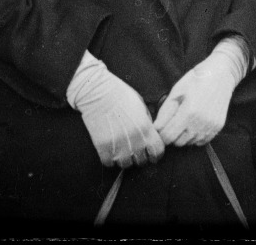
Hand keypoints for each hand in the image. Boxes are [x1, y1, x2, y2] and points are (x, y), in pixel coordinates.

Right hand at [66, 52, 163, 168]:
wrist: (97, 92)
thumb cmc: (121, 95)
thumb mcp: (141, 107)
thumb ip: (147, 124)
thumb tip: (151, 137)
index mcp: (146, 128)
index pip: (157, 152)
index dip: (155, 155)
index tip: (152, 154)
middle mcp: (134, 139)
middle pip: (141, 161)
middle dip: (140, 157)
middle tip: (135, 151)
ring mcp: (118, 145)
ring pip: (126, 164)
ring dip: (125, 159)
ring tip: (122, 149)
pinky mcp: (102, 147)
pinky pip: (109, 163)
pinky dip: (110, 159)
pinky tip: (110, 150)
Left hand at [154, 38, 247, 147]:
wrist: (221, 74)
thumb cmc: (196, 79)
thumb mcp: (177, 91)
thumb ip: (165, 112)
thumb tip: (155, 128)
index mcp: (188, 112)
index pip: (168, 136)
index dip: (161, 134)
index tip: (161, 127)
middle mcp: (201, 122)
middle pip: (178, 142)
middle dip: (172, 135)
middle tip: (173, 122)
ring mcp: (211, 126)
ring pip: (190, 142)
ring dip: (184, 136)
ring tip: (185, 120)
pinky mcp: (218, 127)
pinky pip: (201, 141)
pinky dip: (195, 136)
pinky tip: (195, 122)